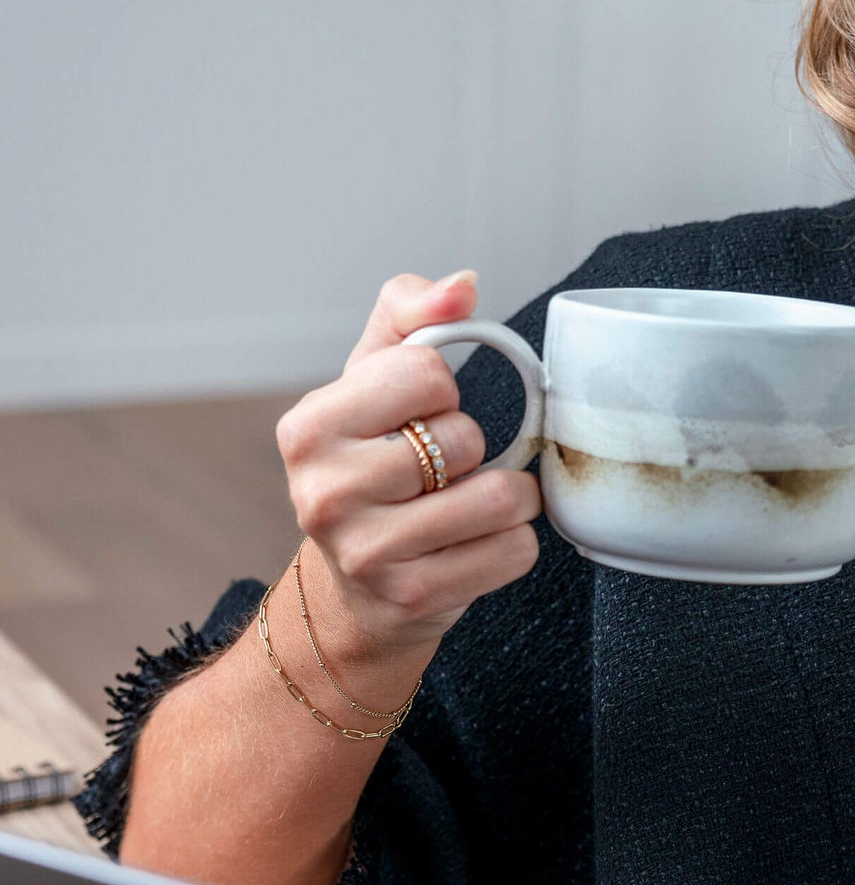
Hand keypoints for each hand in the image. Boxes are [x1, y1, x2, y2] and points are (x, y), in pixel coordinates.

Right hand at [274, 270, 542, 668]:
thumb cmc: (371, 470)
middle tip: (441, 475)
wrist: (357, 593)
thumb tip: (464, 286)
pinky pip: (514, 551)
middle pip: (465, 438)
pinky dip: (513, 544)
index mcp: (309, 427)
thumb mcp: (372, 384)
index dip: (441, 393)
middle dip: (473, 451)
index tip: (417, 419)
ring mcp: (367, 553)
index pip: (426, 374)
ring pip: (501, 497)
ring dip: (507, 498)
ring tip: (470, 507)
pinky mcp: (414, 598)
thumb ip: (411, 317)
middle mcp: (326, 492)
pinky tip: (475, 547)